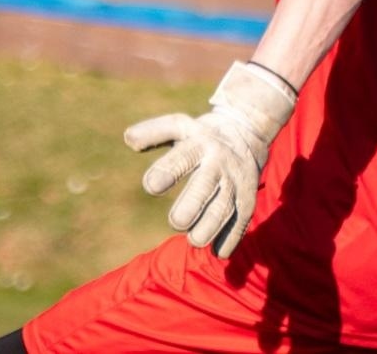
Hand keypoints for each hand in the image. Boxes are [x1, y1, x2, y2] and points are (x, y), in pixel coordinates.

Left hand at [125, 61, 296, 257]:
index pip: (182, 156)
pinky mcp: (247, 199)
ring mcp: (236, 182)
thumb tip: (128, 139)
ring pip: (223, 208)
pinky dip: (230, 239)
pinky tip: (218, 250)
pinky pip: (240, 222)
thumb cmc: (200, 136)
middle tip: (176, 222)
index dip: (167, 171)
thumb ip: (153, 132)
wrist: (247, 134)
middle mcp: (219, 162)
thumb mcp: (179, 126)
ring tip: (194, 240)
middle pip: (205, 186)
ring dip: (209, 227)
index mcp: (199, 143)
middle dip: (191, 207)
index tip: (151, 186)